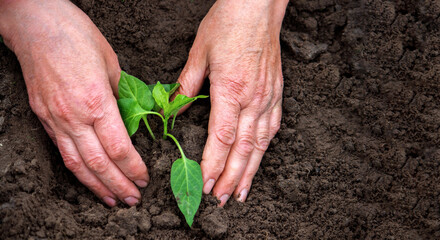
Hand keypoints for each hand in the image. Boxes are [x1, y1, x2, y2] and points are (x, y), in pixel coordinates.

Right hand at [0, 0, 147, 206]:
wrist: (36, 24)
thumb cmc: (77, 37)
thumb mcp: (112, 63)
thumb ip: (122, 96)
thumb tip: (132, 119)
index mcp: (96, 101)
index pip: (118, 148)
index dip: (133, 168)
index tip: (144, 178)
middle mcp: (73, 116)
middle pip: (99, 163)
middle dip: (118, 185)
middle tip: (134, 200)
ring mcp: (55, 118)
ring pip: (77, 164)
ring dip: (96, 186)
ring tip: (113, 200)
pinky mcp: (43, 117)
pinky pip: (62, 151)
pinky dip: (77, 170)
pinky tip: (88, 178)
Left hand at [176, 0, 287, 205]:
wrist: (258, 7)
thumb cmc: (228, 25)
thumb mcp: (199, 52)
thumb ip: (186, 85)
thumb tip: (172, 109)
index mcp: (230, 89)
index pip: (222, 137)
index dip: (214, 164)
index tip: (206, 184)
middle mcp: (252, 98)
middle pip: (243, 148)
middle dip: (231, 178)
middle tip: (223, 200)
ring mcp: (268, 97)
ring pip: (260, 143)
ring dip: (250, 171)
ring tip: (242, 193)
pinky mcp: (276, 93)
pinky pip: (273, 127)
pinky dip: (265, 149)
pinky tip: (259, 161)